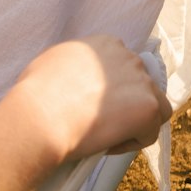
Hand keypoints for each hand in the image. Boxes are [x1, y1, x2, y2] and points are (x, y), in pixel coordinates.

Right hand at [15, 35, 172, 164]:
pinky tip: (109, 145)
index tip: (95, 106)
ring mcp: (141, 81)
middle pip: (140, 84)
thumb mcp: (53, 61)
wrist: (42, 115)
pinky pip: (150, 132)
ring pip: (154, 106)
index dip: (112, 90)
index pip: (123, 67)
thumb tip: (72, 79)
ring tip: (110, 136)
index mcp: (106, 44)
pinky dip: (133, 142)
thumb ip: (73, 65)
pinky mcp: (147, 107)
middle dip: (125, 104)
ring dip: (136, 122)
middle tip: (103, 123)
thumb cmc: (36, 93)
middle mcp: (128, 57)